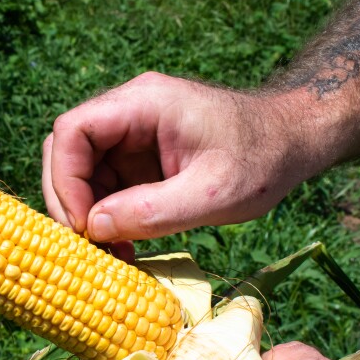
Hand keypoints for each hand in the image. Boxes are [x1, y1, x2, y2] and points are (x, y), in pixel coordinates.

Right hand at [42, 72, 314, 242]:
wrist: (293, 143)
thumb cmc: (262, 159)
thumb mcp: (213, 192)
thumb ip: (153, 210)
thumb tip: (94, 227)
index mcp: (143, 103)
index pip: (73, 131)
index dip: (66, 179)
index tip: (84, 226)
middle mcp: (128, 112)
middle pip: (68, 151)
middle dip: (70, 201)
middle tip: (87, 248)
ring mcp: (132, 136)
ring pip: (82, 173)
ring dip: (87, 215)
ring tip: (111, 255)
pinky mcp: (139, 158)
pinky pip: (105, 186)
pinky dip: (107, 218)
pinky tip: (124, 247)